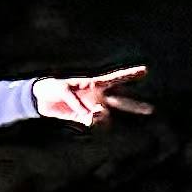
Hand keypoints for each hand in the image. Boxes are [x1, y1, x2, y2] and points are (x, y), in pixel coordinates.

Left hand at [35, 64, 152, 125]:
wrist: (40, 99)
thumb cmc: (52, 86)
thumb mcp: (63, 89)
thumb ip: (77, 102)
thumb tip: (90, 115)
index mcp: (94, 83)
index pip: (115, 78)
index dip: (129, 75)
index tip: (144, 70)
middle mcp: (98, 96)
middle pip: (121, 101)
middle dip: (136, 106)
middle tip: (151, 110)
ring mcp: (92, 107)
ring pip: (108, 115)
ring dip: (104, 115)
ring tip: (96, 112)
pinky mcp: (83, 117)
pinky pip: (93, 122)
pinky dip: (92, 121)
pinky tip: (88, 117)